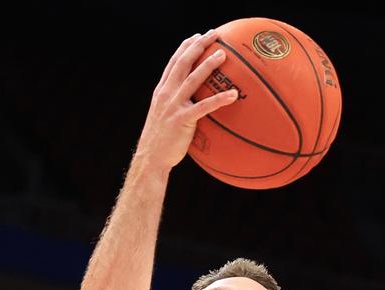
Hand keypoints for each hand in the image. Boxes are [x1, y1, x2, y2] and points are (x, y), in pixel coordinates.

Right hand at [133, 29, 238, 173]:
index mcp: (161, 91)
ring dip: (208, 65)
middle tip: (213, 35)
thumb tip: (193, 100)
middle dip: (198, 46)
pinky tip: (233, 94)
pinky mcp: (182, 120)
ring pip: (192, 79)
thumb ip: (174, 103)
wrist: (151, 158)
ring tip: (223, 54)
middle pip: (183, 63)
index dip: (185, 47)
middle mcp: (166, 94)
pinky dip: (219, 99)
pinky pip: (204, 107)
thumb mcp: (163, 115)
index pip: (173, 62)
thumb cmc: (160, 140)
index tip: (196, 36)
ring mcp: (173, 106)